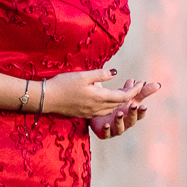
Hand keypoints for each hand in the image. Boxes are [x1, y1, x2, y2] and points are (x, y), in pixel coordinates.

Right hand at [39, 70, 153, 119]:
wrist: (45, 99)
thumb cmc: (62, 85)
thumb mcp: (83, 76)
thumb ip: (100, 74)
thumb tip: (115, 72)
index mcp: (99, 97)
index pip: (123, 96)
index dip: (134, 91)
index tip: (141, 83)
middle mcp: (97, 108)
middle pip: (119, 104)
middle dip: (129, 96)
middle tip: (135, 86)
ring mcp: (90, 113)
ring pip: (111, 109)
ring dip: (119, 102)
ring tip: (123, 92)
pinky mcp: (83, 114)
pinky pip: (101, 112)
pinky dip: (109, 106)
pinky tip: (106, 100)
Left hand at [89, 79, 162, 138]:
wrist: (99, 113)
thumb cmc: (118, 105)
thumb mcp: (130, 97)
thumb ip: (142, 91)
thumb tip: (158, 84)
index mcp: (132, 114)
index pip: (140, 114)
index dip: (142, 111)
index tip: (143, 105)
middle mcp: (126, 123)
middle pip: (131, 120)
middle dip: (133, 114)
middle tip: (133, 105)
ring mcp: (115, 129)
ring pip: (120, 128)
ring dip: (120, 121)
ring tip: (119, 113)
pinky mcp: (105, 134)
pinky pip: (106, 134)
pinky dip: (107, 130)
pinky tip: (106, 125)